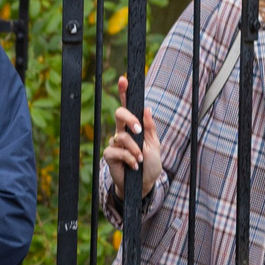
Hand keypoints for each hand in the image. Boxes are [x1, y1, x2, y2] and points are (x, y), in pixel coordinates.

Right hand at [100, 75, 163, 193]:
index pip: (128, 106)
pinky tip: (133, 166)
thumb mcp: (155, 144)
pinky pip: (116, 150)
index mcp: (134, 126)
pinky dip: (128, 157)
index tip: (124, 79)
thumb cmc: (150, 164)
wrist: (144, 184)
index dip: (124, 92)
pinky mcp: (109, 155)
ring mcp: (115, 143)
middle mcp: (122, 132)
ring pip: (121, 136)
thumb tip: (146, 108)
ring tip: (140, 159)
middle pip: (119, 113)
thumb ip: (149, 127)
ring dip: (134, 148)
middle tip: (138, 130)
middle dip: (129, 119)